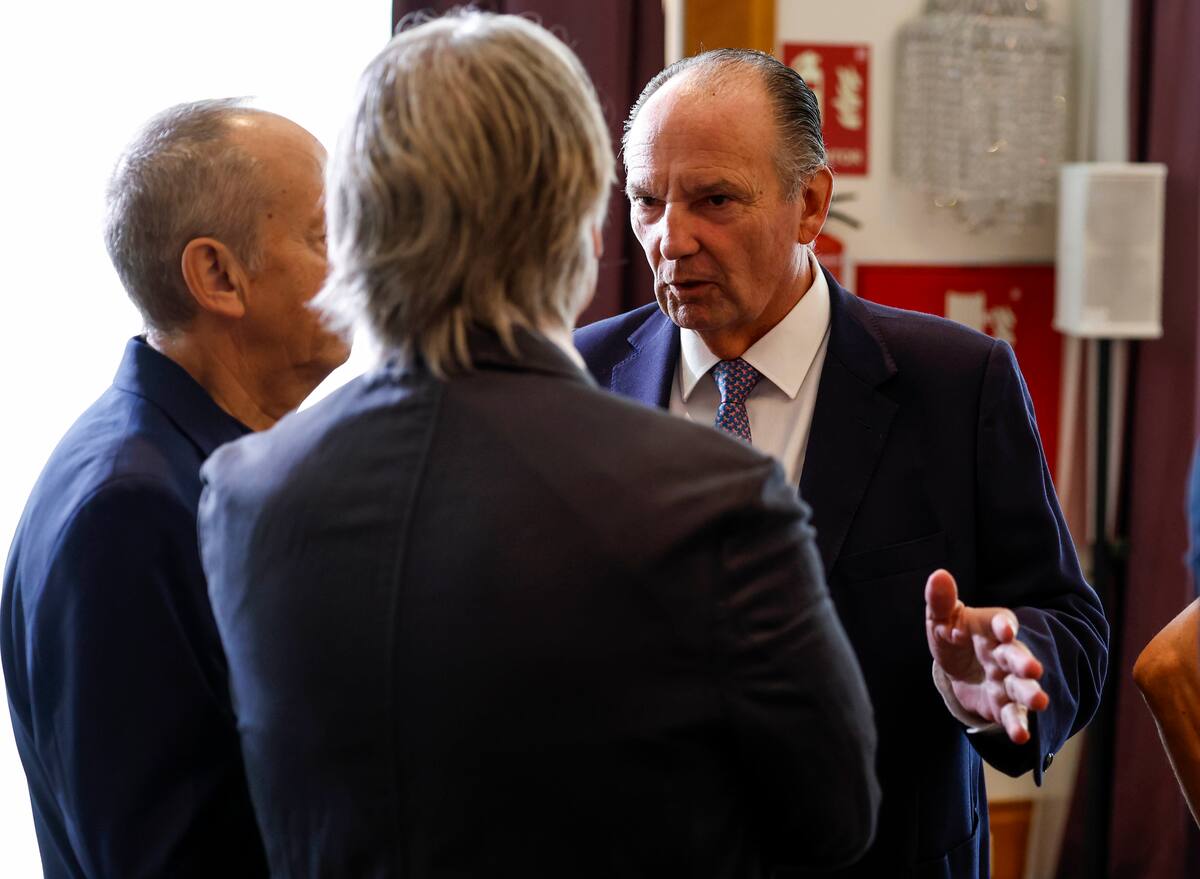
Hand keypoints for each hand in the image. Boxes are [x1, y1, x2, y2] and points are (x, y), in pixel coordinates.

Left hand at [925, 569, 1048, 743]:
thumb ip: (941, 600)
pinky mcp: (1004, 705)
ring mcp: (1007, 680)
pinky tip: (1021, 736)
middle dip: (1024, 662)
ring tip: (1040, 701)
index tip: (1006, 628)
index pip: (1000, 623)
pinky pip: (1012, 715)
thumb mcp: (941, 619)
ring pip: (1022, 686)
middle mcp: (1004, 653)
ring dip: (1030, 693)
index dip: (1003, 625)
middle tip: (1033, 669)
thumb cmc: (952, 636)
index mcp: (990, 627)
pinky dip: (1017, 724)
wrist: (958, 669)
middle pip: (1017, 656)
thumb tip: (938, 575)